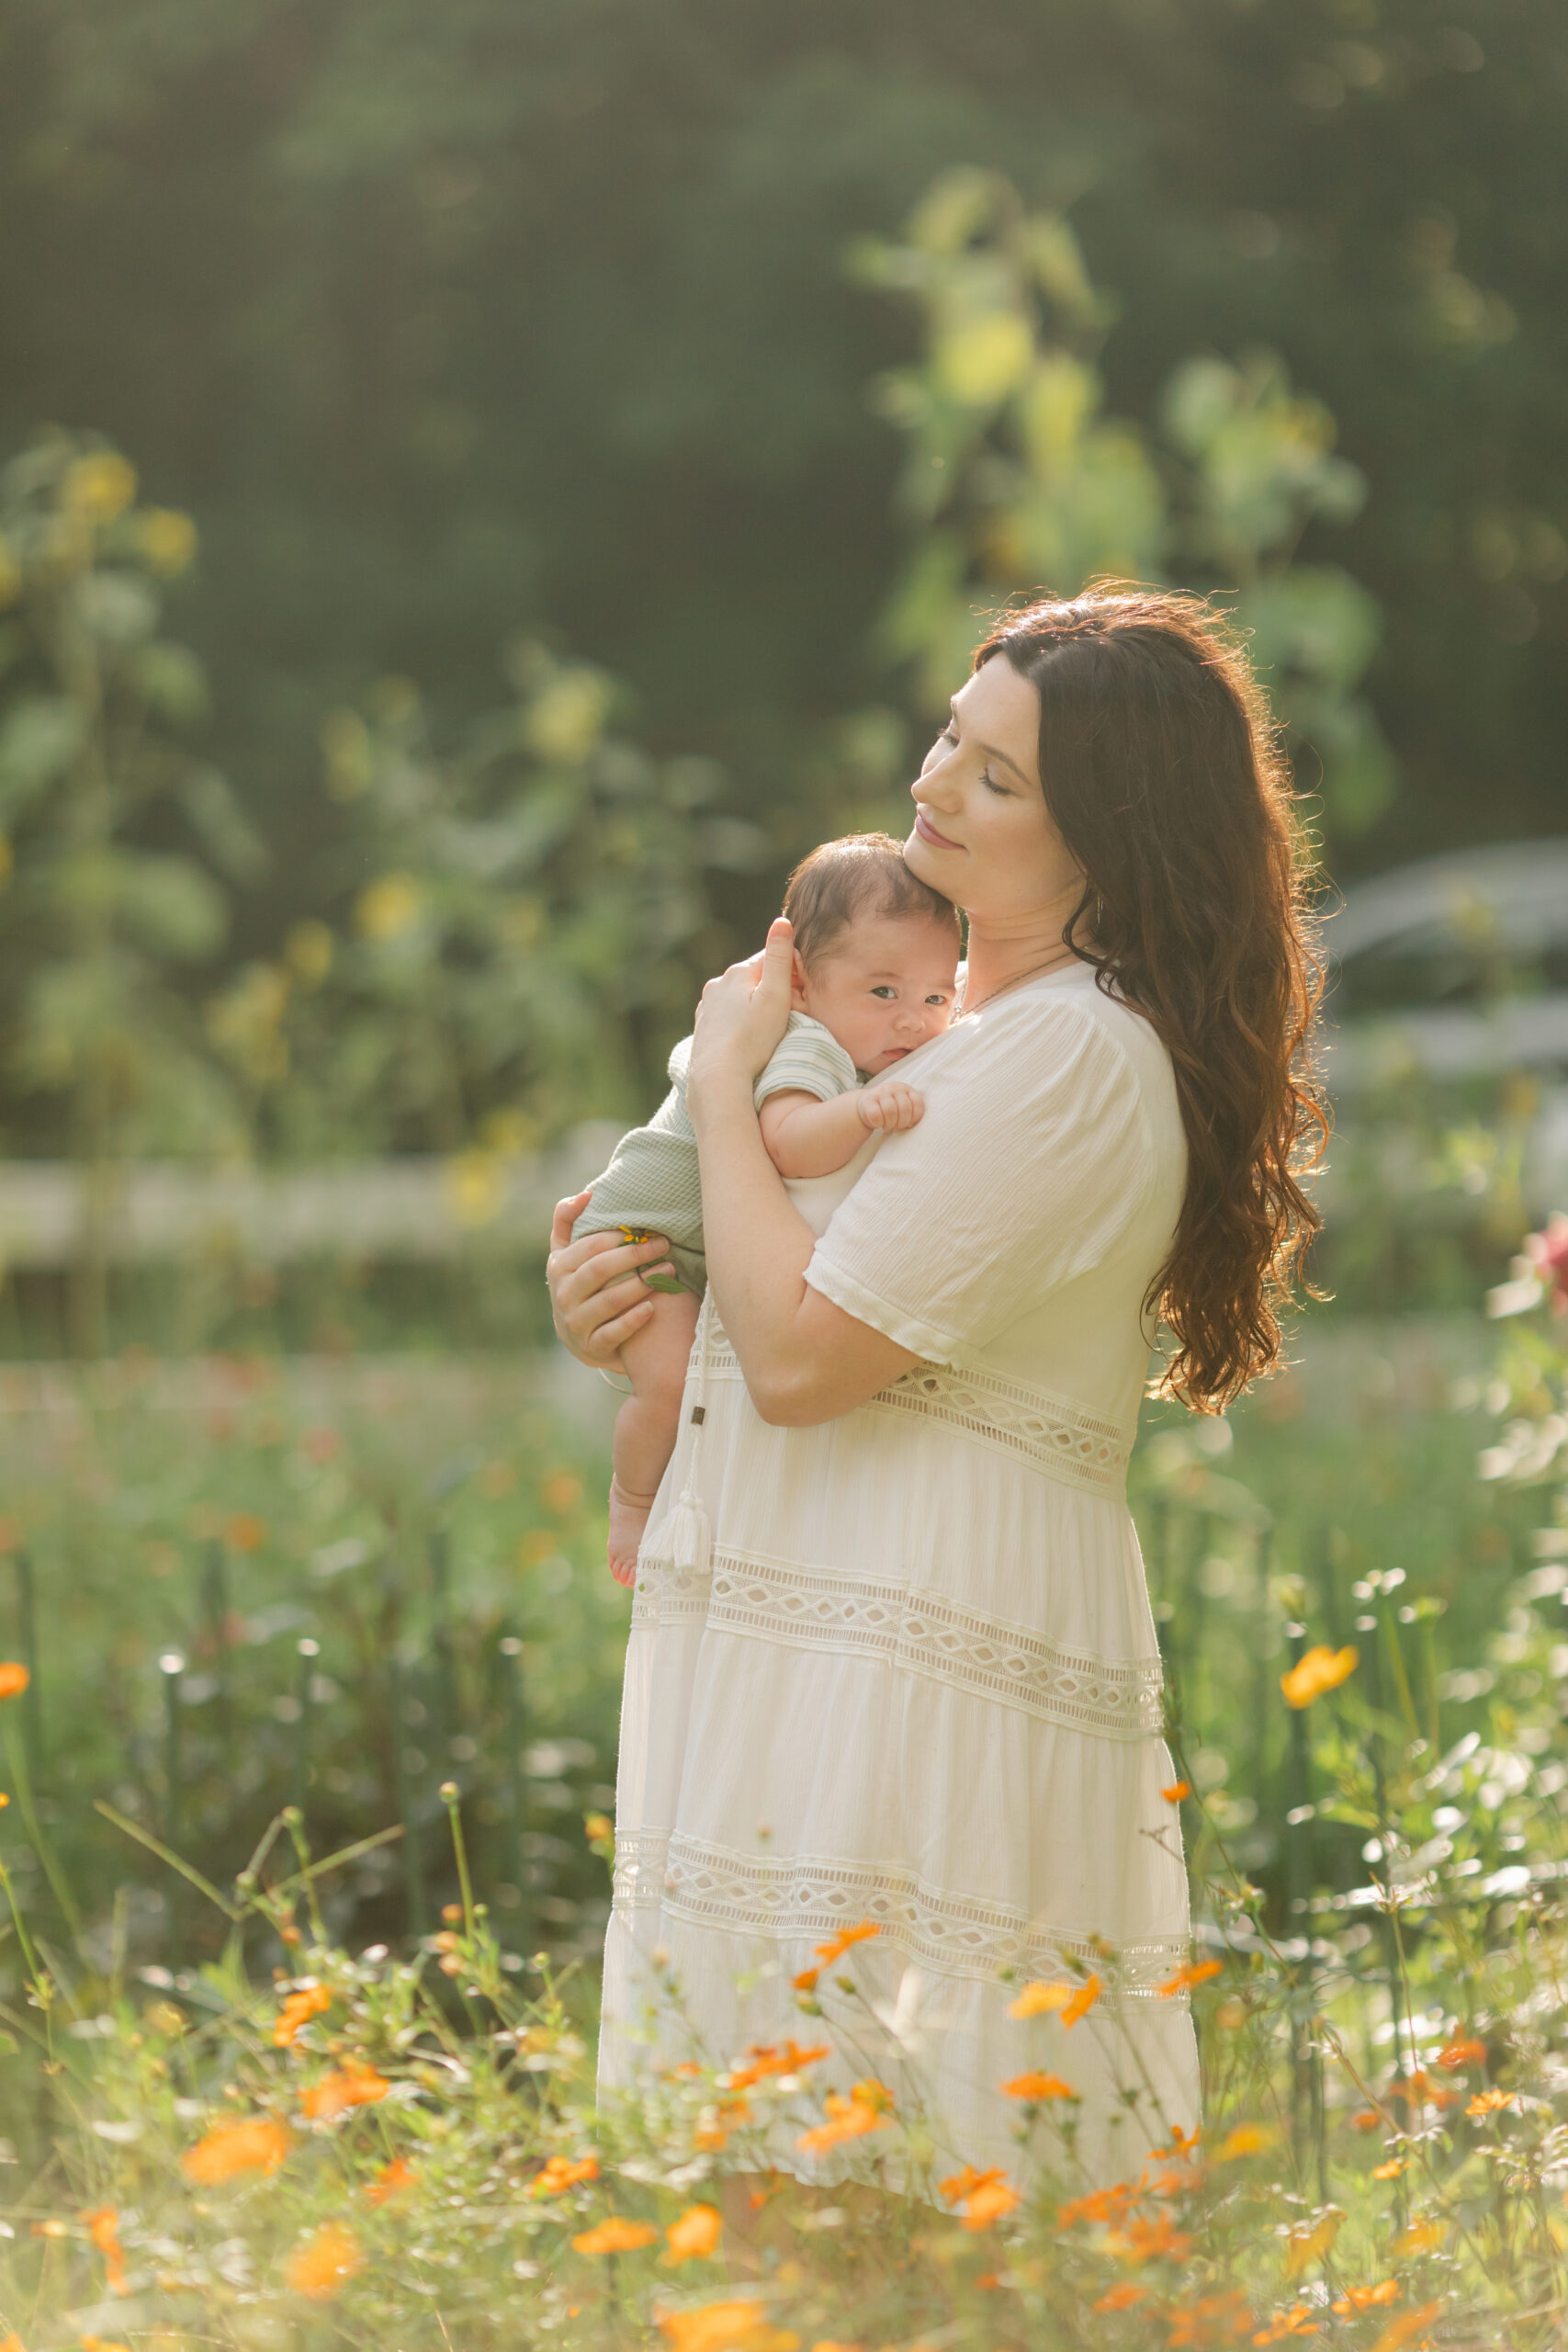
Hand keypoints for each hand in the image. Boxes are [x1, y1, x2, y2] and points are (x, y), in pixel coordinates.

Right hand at [545, 1192, 673, 1368]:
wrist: (579, 1338)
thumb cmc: (580, 1284)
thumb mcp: (566, 1253)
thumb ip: (567, 1220)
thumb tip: (585, 1195)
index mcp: (559, 1267)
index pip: (589, 1247)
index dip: (619, 1237)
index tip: (647, 1229)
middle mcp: (563, 1295)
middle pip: (600, 1270)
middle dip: (635, 1255)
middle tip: (664, 1245)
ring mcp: (576, 1323)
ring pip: (609, 1301)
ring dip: (641, 1284)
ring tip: (669, 1272)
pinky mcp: (591, 1347)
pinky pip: (613, 1332)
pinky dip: (633, 1319)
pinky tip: (653, 1306)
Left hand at [686, 917, 795, 1119]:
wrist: (717, 1079)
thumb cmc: (752, 1040)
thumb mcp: (775, 997)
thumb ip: (779, 959)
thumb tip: (781, 921)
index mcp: (737, 973)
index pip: (771, 959)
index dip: (792, 972)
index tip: (803, 993)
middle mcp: (718, 984)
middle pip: (755, 978)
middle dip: (772, 989)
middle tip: (790, 1014)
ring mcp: (707, 1007)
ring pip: (740, 998)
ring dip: (755, 1006)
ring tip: (769, 1030)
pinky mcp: (703, 1027)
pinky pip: (728, 1016)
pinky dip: (740, 1022)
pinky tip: (749, 1039)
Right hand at [856, 1080, 924, 1133]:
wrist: (865, 1106)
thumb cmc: (889, 1110)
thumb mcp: (903, 1107)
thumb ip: (913, 1111)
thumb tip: (915, 1125)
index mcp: (906, 1089)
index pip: (918, 1103)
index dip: (915, 1118)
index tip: (909, 1124)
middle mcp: (894, 1087)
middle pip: (905, 1108)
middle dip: (902, 1123)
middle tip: (896, 1127)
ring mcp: (880, 1092)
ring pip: (890, 1111)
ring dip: (889, 1124)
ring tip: (887, 1126)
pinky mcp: (867, 1100)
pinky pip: (876, 1115)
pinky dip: (878, 1124)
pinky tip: (877, 1123)